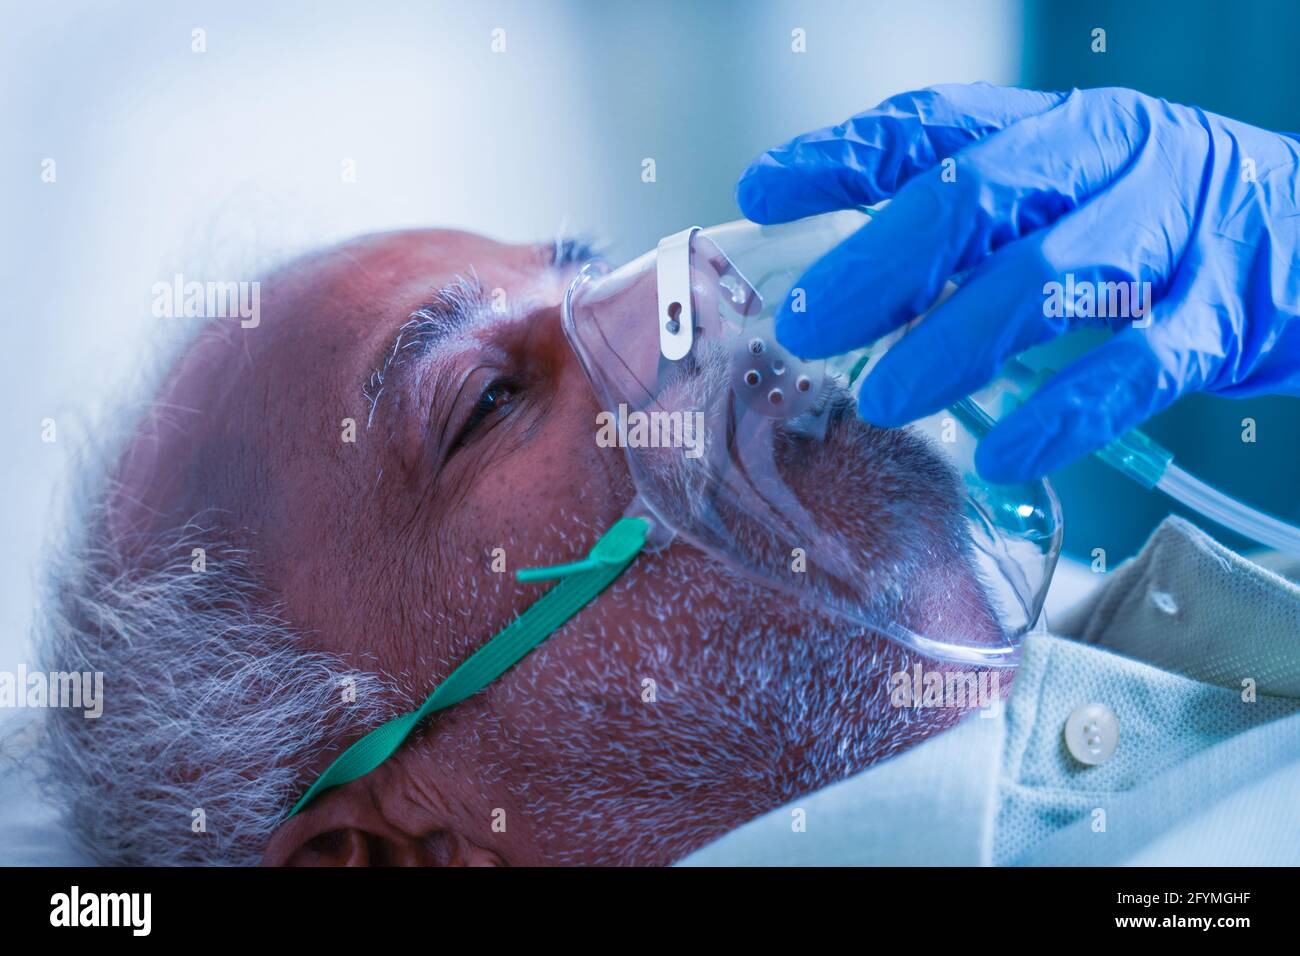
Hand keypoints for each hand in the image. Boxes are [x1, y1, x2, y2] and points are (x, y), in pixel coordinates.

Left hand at [736, 83, 1299, 481]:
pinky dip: (1065, 413)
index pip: (931, 125)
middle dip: (879, 264)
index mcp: (1055, 129)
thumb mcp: (1057, 191)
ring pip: (1046, 278)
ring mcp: (1168, 234)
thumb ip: (959, 215)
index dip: (841, 154)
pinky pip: (1136, 366)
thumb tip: (834, 257)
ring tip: (885, 399)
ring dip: (954, 342)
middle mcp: (1108, 161)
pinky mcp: (1221, 316)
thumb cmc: (1154, 221)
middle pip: (974, 196)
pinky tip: (1006, 451)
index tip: (763, 191)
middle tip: (809, 324)